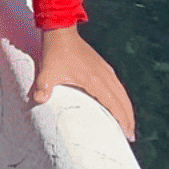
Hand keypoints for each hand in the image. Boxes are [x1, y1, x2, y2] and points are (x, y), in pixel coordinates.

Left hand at [30, 25, 136, 139]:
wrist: (60, 31)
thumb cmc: (55, 52)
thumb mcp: (47, 71)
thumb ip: (43, 87)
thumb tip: (37, 100)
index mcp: (95, 81)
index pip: (114, 105)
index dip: (122, 121)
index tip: (128, 135)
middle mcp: (105, 77)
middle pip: (123, 102)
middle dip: (128, 120)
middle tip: (130, 136)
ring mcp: (106, 71)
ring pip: (122, 94)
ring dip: (127, 109)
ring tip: (129, 124)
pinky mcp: (103, 66)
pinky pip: (118, 86)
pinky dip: (123, 98)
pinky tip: (121, 103)